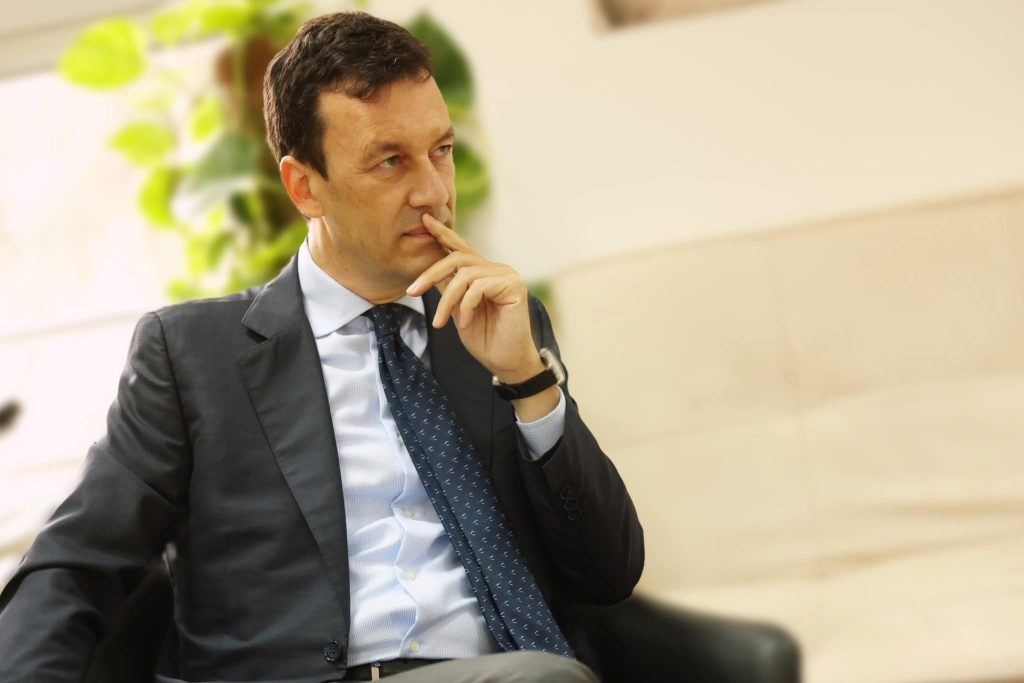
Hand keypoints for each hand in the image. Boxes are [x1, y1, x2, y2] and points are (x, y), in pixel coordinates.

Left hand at [406, 214, 543, 382]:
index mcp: (483, 272)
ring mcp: (507, 275)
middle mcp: (496, 269)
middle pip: (457, 258)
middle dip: (430, 274)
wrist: (506, 362)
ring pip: (464, 275)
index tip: (424, 220)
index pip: (460, 247)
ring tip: (441, 322)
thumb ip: (448, 286)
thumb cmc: (484, 338)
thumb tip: (429, 268)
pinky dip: (465, 306)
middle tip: (412, 292)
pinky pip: (478, 287)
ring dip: (447, 300)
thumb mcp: (457, 309)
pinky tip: (464, 324)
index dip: (442, 233)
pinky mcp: (513, 285)